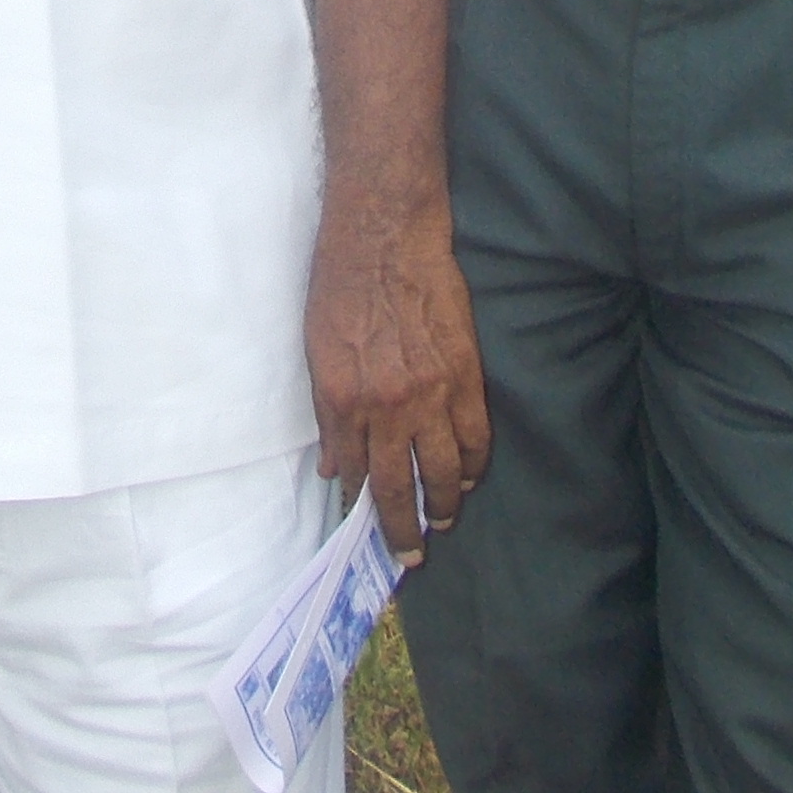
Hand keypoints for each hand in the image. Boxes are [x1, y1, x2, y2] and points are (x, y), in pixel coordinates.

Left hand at [307, 195, 487, 560]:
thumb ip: (327, 416)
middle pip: (399, 487)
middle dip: (403, 529)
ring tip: (444, 520)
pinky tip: (470, 477)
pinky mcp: (466, 375)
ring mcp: (431, 394)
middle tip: (410, 554)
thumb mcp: (316, 354)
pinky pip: (476, 437)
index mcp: (344, 401)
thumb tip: (335, 468)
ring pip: (444, 471)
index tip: (366, 525)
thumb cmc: (340, 289)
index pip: (355, 473)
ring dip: (445, 504)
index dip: (361, 504)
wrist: (384, 238)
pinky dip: (475, 465)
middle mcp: (387, 407)